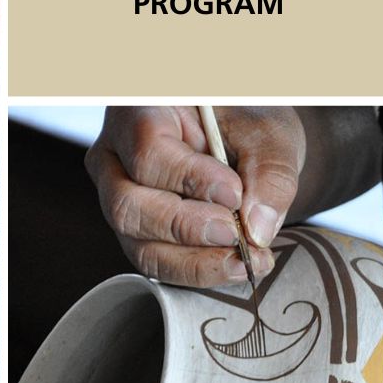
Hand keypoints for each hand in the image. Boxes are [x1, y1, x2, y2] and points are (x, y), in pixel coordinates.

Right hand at [85, 106, 302, 287]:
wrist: (239, 142)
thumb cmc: (243, 123)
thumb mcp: (267, 133)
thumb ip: (269, 174)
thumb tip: (257, 230)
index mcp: (138, 112)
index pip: (147, 152)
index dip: (188, 179)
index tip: (233, 194)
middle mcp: (113, 158)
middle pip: (127, 205)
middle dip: (184, 227)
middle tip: (235, 235)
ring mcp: (117, 198)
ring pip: (135, 242)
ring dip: (192, 259)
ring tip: (244, 260)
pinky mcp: (134, 230)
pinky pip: (153, 259)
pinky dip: (194, 270)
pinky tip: (232, 266)